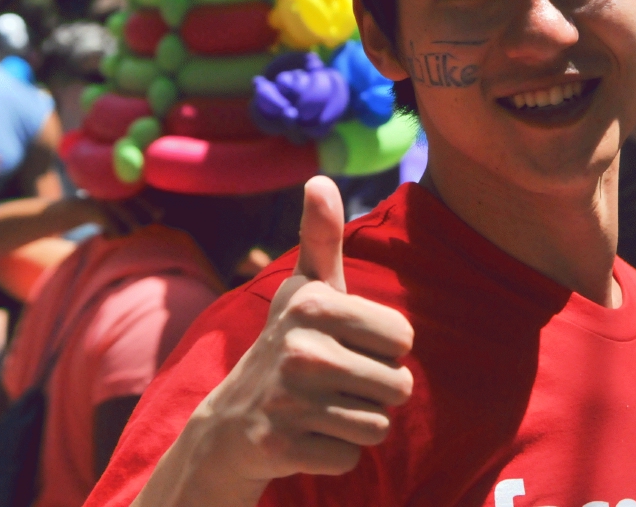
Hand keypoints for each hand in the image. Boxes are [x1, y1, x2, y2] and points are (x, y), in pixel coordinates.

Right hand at [194, 176, 414, 481]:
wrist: (231, 420)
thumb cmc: (289, 343)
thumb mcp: (307, 288)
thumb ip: (322, 236)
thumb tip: (320, 178)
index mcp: (315, 304)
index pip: (404, 337)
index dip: (385, 348)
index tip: (348, 345)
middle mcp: (300, 348)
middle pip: (399, 385)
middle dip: (376, 390)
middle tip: (336, 382)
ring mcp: (289, 399)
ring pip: (379, 425)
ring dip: (359, 422)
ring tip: (324, 407)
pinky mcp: (282, 446)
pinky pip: (352, 456)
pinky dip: (337, 452)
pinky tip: (308, 435)